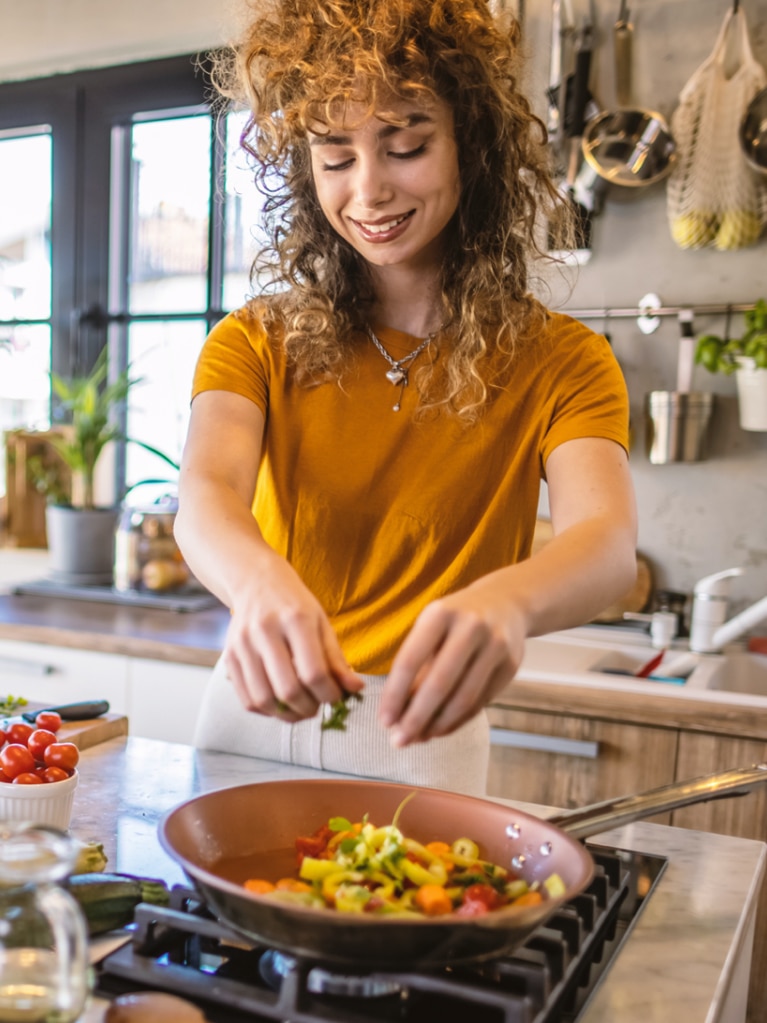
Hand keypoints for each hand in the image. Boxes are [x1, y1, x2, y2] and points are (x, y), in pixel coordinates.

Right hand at [223, 556, 362, 720]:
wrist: (256, 582)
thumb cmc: (293, 603)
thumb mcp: (321, 622)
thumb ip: (336, 658)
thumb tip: (354, 689)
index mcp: (295, 619)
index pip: (314, 672)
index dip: (329, 694)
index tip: (336, 698)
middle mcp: (265, 631)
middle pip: (288, 689)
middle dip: (309, 708)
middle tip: (318, 707)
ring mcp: (243, 645)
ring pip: (264, 698)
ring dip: (287, 715)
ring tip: (300, 710)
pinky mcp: (229, 657)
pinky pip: (246, 698)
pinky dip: (266, 711)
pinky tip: (280, 706)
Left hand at [379, 583, 525, 746]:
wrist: (506, 602)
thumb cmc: (455, 619)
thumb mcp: (431, 627)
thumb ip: (415, 665)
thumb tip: (398, 713)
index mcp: (440, 613)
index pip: (410, 660)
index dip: (395, 695)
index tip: (384, 721)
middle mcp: (470, 627)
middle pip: (439, 684)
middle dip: (416, 718)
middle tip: (399, 741)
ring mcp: (495, 645)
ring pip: (463, 698)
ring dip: (438, 725)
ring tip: (420, 738)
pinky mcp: (511, 665)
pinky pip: (481, 702)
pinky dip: (458, 720)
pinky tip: (442, 728)